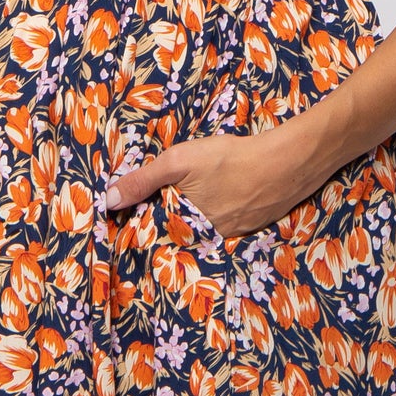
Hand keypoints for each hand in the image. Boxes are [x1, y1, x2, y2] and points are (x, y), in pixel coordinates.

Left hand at [104, 127, 324, 240]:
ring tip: (203, 191)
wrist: (286, 162)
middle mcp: (209, 237)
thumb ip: (143, 181)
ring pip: (205, 225)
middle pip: (181, 228)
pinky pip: (228, 222)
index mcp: (187, 225)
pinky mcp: (252, 225)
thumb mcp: (179, 161)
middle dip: (173, 215)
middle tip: (174, 193)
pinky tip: (226, 192)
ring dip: (199, 213)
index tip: (137, 210)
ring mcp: (233, 233)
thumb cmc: (229, 159)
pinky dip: (223, 210)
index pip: (156, 230)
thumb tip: (108, 201)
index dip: (146, 217)